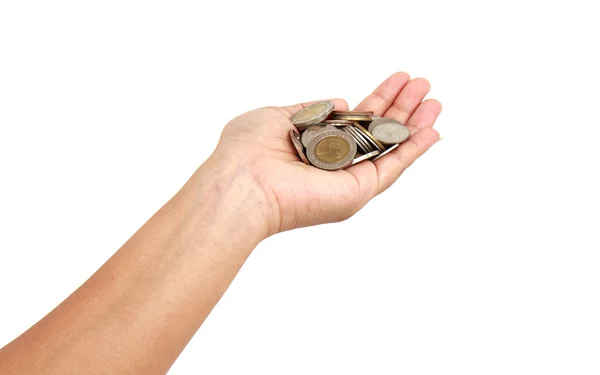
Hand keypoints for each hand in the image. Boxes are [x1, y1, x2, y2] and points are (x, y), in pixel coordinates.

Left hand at [209, 72, 441, 235]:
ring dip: (414, 125)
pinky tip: (431, 132)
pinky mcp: (357, 191)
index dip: (378, 100)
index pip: (355, 121)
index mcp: (316, 145)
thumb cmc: (246, 151)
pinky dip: (413, 151)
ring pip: (389, 149)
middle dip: (402, 108)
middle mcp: (334, 164)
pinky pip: (391, 168)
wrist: (241, 183)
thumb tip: (343, 104)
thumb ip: (312, 108)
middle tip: (423, 85)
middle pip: (377, 132)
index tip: (397, 81)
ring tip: (434, 101)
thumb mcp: (278, 115)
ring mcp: (347, 179)